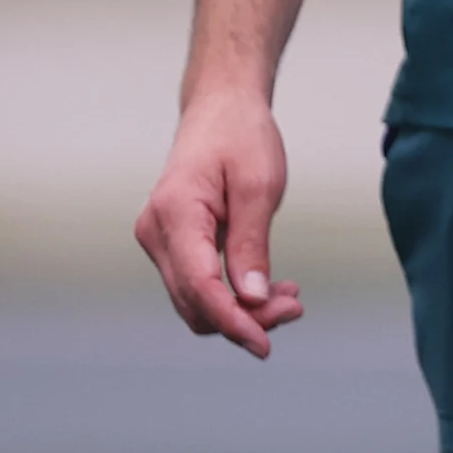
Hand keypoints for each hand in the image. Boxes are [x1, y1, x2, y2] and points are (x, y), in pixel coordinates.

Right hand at [135, 89, 306, 357]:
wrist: (220, 108)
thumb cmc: (241, 137)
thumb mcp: (259, 185)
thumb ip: (252, 243)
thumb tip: (251, 299)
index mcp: (174, 214)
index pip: (199, 286)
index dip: (233, 321)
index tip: (265, 344)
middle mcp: (156, 234)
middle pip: (195, 301)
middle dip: (245, 317)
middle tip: (295, 307)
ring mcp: (160, 241)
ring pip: (195, 300)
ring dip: (240, 309)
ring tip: (289, 298)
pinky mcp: (173, 244)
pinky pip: (198, 283)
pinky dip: (231, 294)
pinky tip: (269, 290)